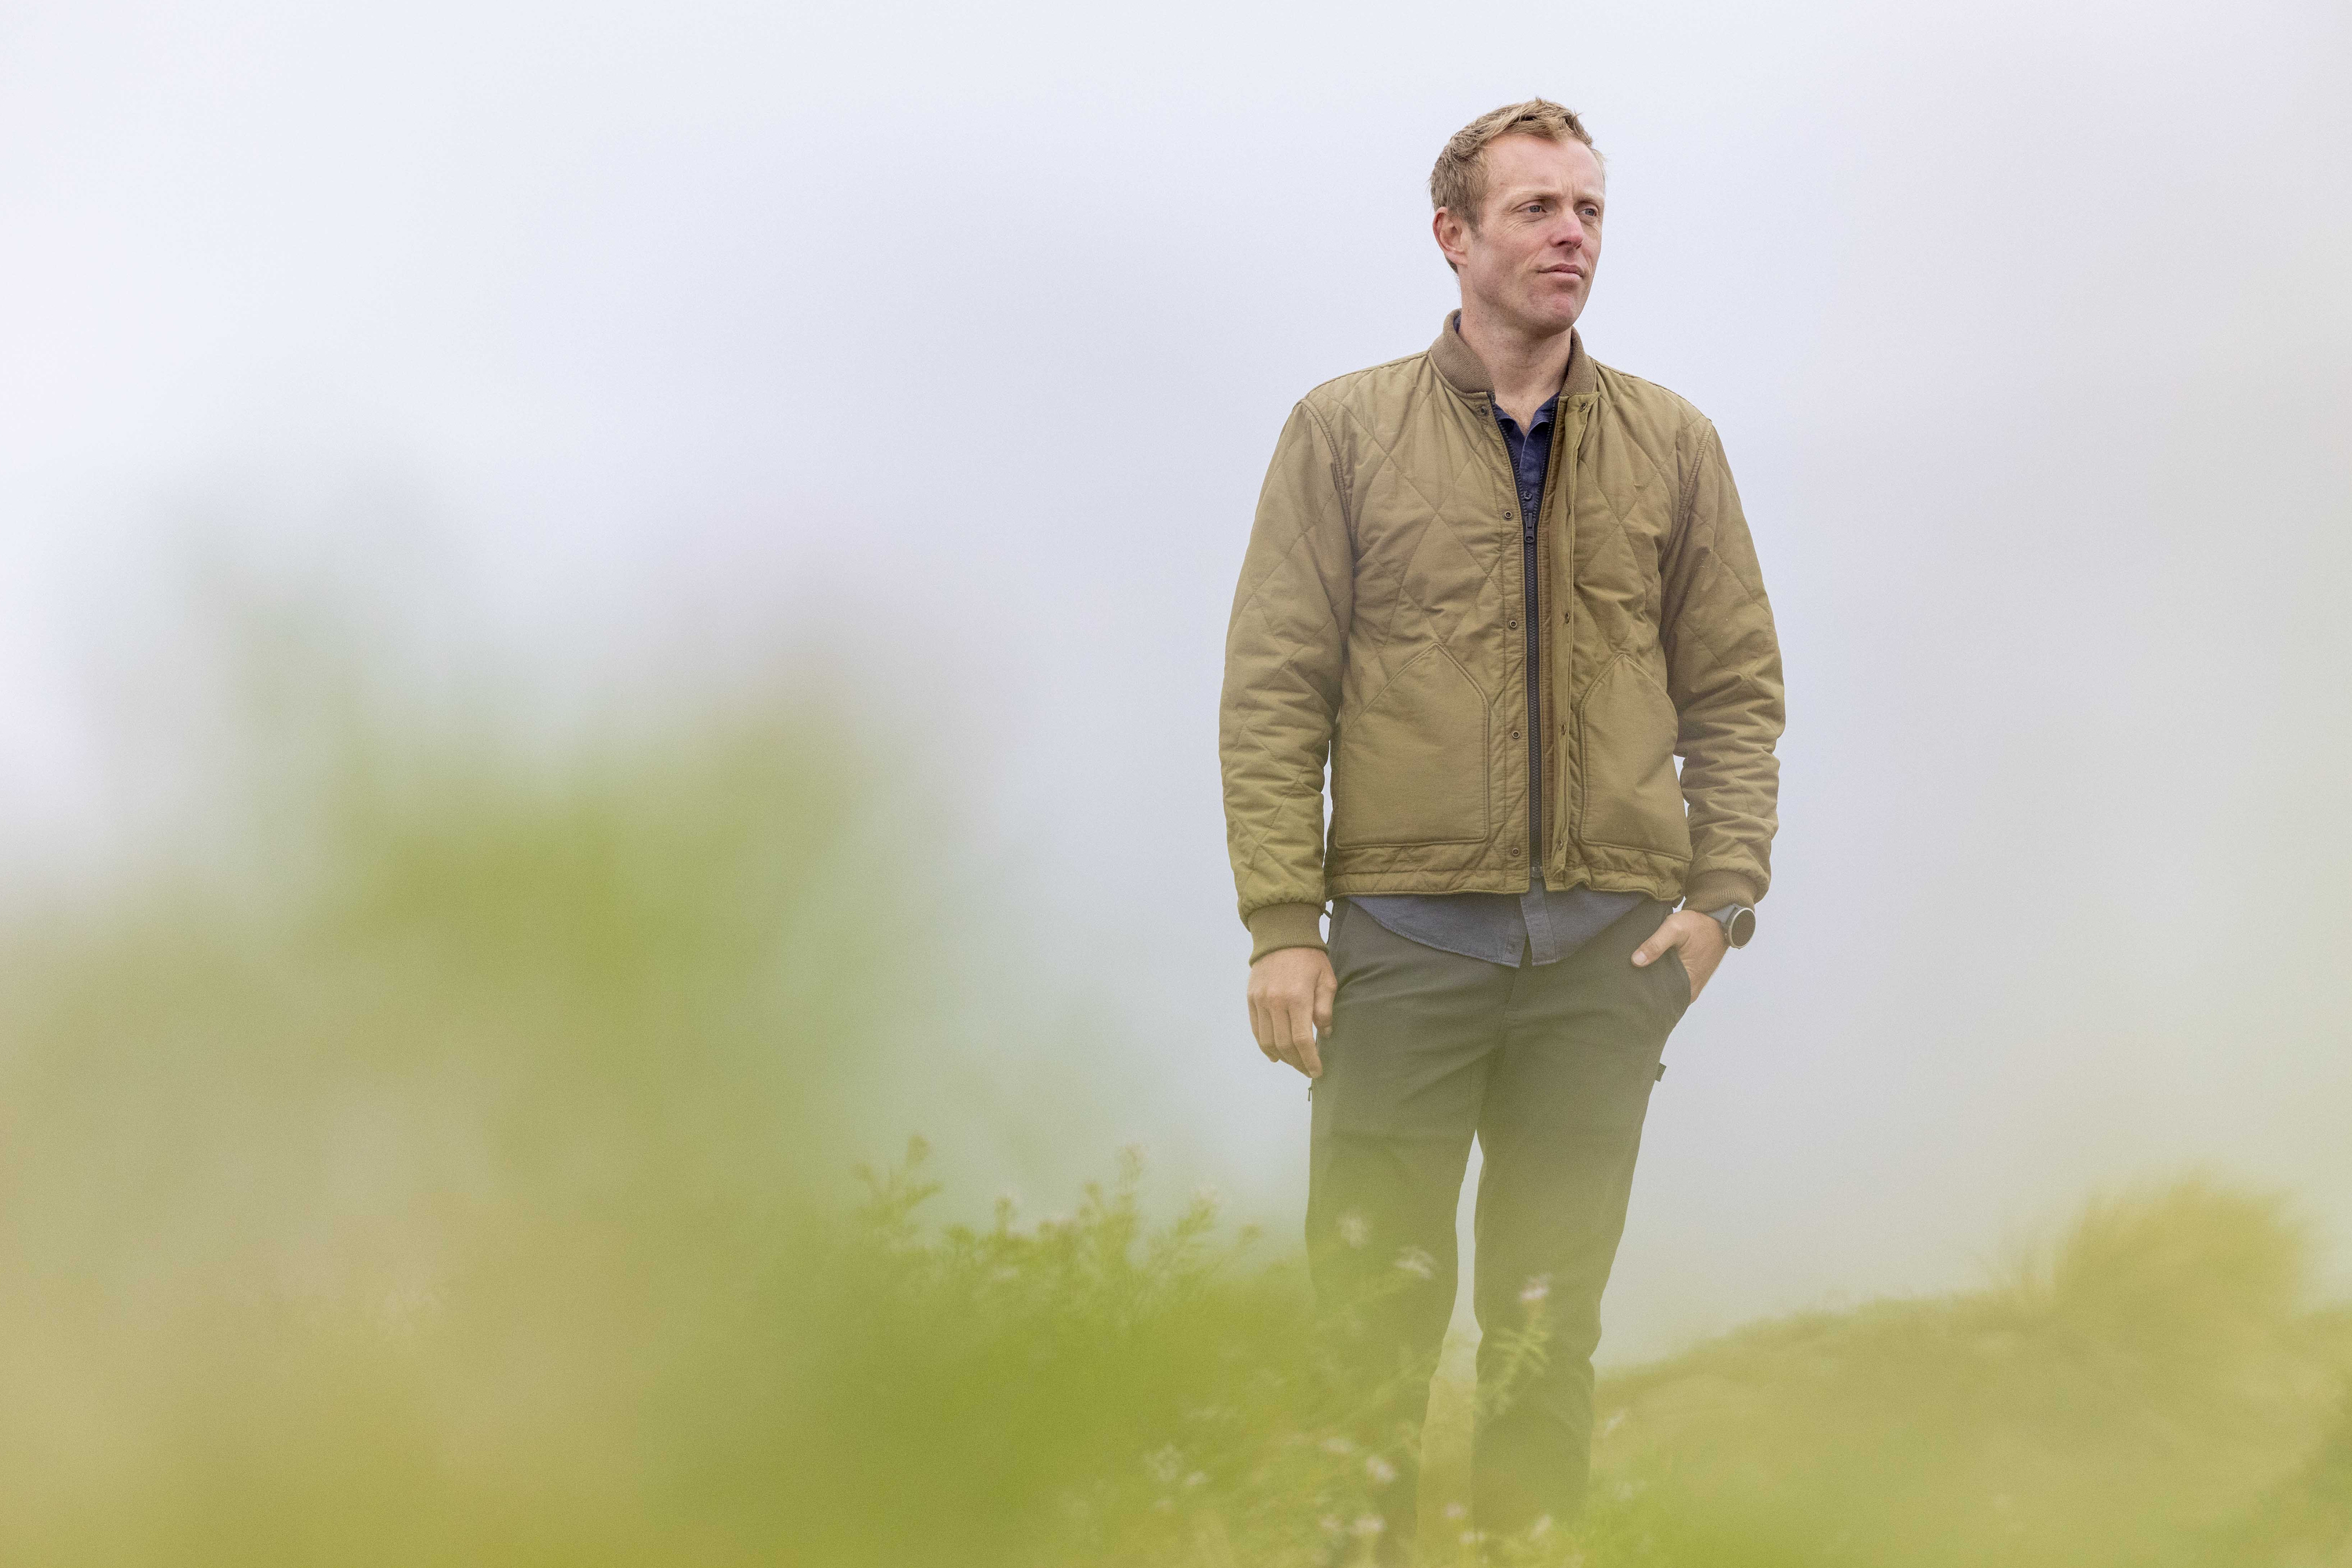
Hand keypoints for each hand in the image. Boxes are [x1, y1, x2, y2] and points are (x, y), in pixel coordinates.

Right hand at [1246, 947, 1334, 1077]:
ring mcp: (1260, 1001)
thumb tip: (1324, 1034)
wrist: (1281, 935)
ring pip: (1267, 1041)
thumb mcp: (1326, 980)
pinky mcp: (1251, 999)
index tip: (1317, 1071)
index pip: (1302, 1040)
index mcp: (1297, 998)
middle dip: (1297, 1062)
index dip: (1309, 1059)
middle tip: (1307, 1070)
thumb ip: (1325, 1009)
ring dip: (1281, 1057)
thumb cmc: (1309, 958)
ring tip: (1294, 1063)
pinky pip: (1256, 1030)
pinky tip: (1274, 1054)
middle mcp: (1275, 1003)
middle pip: (1284, 1045)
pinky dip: (1264, 1046)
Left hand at [1631, 909, 1727, 1003]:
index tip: (1628, 987)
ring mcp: (1692, 985)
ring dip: (1654, 982)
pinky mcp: (1691, 978)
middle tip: (1627, 981)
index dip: (1644, 994)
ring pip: (1667, 990)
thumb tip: (1636, 961)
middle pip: (1662, 996)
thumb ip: (1655, 944)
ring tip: (1635, 975)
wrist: (1718, 920)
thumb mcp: (1674, 928)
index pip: (1660, 999)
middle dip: (1646, 989)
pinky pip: (1672, 983)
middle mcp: (1691, 990)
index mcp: (1688, 984)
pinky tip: (1648, 970)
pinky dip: (1662, 977)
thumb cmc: (1698, 925)